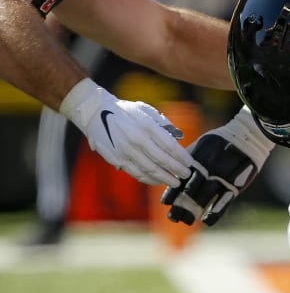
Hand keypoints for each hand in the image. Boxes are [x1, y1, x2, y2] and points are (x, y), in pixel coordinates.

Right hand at [59, 78, 193, 185]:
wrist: (95, 113)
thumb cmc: (125, 111)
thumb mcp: (146, 110)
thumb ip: (164, 123)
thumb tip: (179, 136)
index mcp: (146, 126)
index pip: (170, 145)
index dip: (182, 156)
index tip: (190, 163)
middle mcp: (137, 139)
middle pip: (162, 159)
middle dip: (177, 169)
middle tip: (186, 174)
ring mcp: (126, 150)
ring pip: (150, 169)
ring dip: (165, 178)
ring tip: (176, 182)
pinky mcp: (117, 158)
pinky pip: (136, 173)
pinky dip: (149, 179)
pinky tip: (158, 181)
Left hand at [161, 106, 276, 225]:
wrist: (247, 138)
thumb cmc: (222, 141)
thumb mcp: (202, 145)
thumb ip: (189, 159)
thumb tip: (174, 169)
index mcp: (197, 161)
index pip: (180, 180)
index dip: (172, 193)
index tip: (166, 203)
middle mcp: (207, 171)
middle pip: (189, 193)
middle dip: (180, 206)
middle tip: (173, 218)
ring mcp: (221, 179)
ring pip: (204, 200)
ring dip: (193, 212)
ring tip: (186, 221)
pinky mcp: (235, 186)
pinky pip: (223, 203)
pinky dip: (214, 214)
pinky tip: (207, 221)